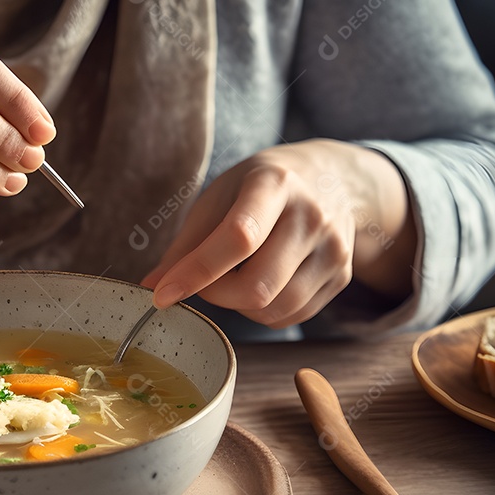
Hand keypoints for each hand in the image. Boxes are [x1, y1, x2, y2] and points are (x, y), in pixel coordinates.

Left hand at [141, 139, 415, 327]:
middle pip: (257, 286)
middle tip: (204, 280)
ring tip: (234, 278)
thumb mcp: (219, 197)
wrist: (330, 178)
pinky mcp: (342, 276)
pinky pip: (292, 316)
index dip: (197, 272)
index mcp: (275, 185)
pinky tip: (260, 284)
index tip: (163, 294)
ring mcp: (334, 248)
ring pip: (274, 309)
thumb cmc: (260, 187)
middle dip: (216, 295)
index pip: (238, 238)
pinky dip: (264, 312)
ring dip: (240, 306)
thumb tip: (152, 285)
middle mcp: (313, 215)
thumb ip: (186, 244)